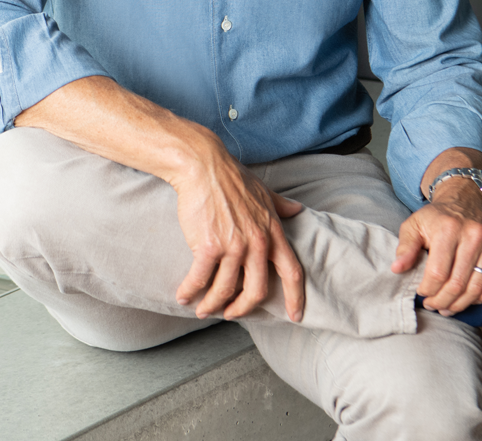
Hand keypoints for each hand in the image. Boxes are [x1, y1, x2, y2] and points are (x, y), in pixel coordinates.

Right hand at [171, 135, 304, 322]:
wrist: (204, 166)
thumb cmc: (233, 176)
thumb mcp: (264, 191)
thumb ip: (281, 205)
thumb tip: (297, 210)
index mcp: (273, 231)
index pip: (292, 271)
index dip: (295, 297)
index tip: (296, 316)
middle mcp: (257, 243)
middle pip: (257, 291)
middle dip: (243, 309)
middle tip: (232, 313)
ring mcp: (233, 246)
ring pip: (225, 290)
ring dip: (212, 305)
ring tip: (203, 308)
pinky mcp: (208, 247)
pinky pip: (199, 280)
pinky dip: (190, 291)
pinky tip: (183, 296)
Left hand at [391, 176, 481, 313]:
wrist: (464, 200)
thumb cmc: (438, 217)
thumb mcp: (414, 225)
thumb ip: (405, 247)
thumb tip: (397, 269)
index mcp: (448, 227)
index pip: (437, 273)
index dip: (428, 290)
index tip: (422, 293)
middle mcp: (474, 233)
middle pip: (457, 284)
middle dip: (442, 301)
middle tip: (434, 305)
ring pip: (477, 288)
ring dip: (461, 304)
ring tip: (449, 307)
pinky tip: (471, 298)